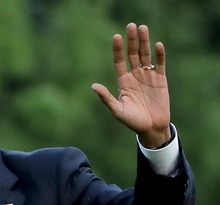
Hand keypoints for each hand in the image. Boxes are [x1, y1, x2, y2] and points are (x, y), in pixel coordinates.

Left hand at [91, 23, 170, 148]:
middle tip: (131, 26)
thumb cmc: (132, 121)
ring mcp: (148, 77)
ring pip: (146, 56)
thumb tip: (94, 86)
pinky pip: (160, 65)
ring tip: (143, 28)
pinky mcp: (161, 80)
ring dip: (145, 42)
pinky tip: (158, 45)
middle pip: (133, 55)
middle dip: (131, 41)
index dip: (118, 50)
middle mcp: (135, 76)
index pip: (119, 61)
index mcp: (123, 82)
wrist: (151, 128)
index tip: (116, 37)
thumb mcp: (117, 110)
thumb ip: (107, 98)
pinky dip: (159, 55)